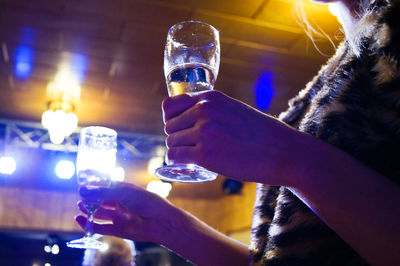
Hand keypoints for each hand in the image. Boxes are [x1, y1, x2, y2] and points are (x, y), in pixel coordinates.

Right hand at [76, 182, 177, 243]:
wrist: (159, 221)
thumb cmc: (146, 202)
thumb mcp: (123, 193)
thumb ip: (102, 193)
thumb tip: (82, 189)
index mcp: (124, 190)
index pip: (106, 186)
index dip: (94, 186)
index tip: (82, 185)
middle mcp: (120, 203)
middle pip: (101, 200)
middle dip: (90, 199)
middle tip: (79, 197)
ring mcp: (119, 216)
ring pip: (99, 213)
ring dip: (89, 210)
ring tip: (79, 206)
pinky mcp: (118, 229)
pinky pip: (100, 227)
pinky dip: (89, 224)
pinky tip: (79, 219)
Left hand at [163, 90, 304, 184]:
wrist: (282, 151)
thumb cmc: (259, 133)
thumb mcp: (233, 109)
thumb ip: (212, 110)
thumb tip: (191, 119)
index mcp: (210, 97)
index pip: (170, 105)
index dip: (171, 119)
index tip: (178, 129)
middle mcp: (203, 111)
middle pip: (169, 126)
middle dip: (176, 137)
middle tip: (187, 147)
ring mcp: (203, 132)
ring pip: (171, 142)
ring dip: (177, 151)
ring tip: (190, 156)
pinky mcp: (204, 155)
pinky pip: (175, 157)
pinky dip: (176, 162)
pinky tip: (185, 164)